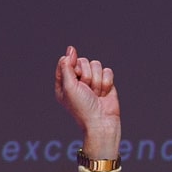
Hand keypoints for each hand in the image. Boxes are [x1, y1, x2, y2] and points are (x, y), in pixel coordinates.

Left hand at [55, 47, 121, 163]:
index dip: (73, 65)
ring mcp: (92, 81)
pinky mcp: (106, 82)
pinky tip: (103, 94)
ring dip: (97, 81)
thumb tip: (70, 49)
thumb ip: (67, 66)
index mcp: (64, 82)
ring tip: (95, 94)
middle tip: (86, 90)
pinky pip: (107, 71)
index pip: (66, 61)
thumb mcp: (69, 87)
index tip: (77, 76)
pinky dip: (106, 83)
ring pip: (96, 64)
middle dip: (87, 76)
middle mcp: (78, 80)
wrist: (101, 122)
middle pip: (83, 61)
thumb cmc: (82, 108)